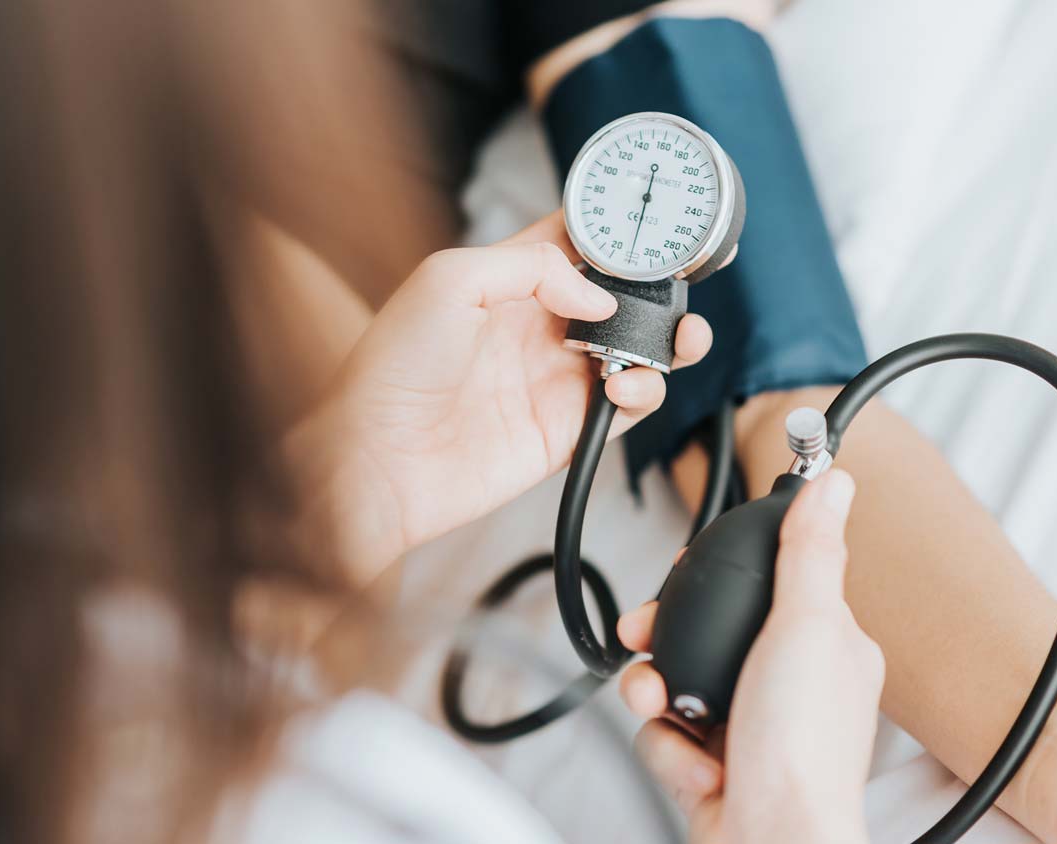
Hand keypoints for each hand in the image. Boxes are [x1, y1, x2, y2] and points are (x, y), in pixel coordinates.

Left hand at [288, 211, 711, 579]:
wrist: (377, 459)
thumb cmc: (392, 369)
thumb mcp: (449, 280)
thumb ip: (531, 267)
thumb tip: (598, 296)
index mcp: (507, 282)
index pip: (575, 245)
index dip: (616, 232)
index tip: (653, 225)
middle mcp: (537, 327)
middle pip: (618, 298)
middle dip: (657, 289)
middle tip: (679, 285)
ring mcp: (553, 379)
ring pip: (634, 351)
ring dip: (666, 342)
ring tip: (675, 340)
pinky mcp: (565, 430)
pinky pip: (626, 407)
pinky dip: (645, 392)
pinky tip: (625, 384)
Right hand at [616, 470, 882, 843]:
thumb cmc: (802, 750)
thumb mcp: (806, 627)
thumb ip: (810, 552)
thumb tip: (834, 482)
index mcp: (823, 643)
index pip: (766, 582)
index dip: (719, 575)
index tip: (690, 571)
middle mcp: (787, 683)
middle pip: (707, 631)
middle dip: (666, 638)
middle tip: (645, 635)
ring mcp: (749, 726)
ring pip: (676, 680)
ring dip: (658, 695)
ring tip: (664, 706)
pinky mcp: (714, 766)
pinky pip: (666, 734)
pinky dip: (670, 750)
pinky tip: (695, 764)